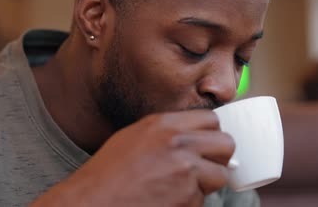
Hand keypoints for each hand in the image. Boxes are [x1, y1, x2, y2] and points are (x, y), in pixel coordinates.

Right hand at [30, 110, 234, 206]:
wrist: (92, 203)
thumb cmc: (106, 176)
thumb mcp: (134, 138)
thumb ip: (166, 133)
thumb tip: (195, 137)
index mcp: (163, 125)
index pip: (211, 119)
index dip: (211, 134)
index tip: (207, 145)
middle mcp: (178, 143)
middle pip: (226, 143)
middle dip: (218, 158)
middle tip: (203, 168)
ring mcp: (185, 171)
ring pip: (220, 175)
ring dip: (206, 184)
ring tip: (180, 188)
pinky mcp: (188, 198)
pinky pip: (204, 199)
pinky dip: (191, 203)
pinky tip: (168, 201)